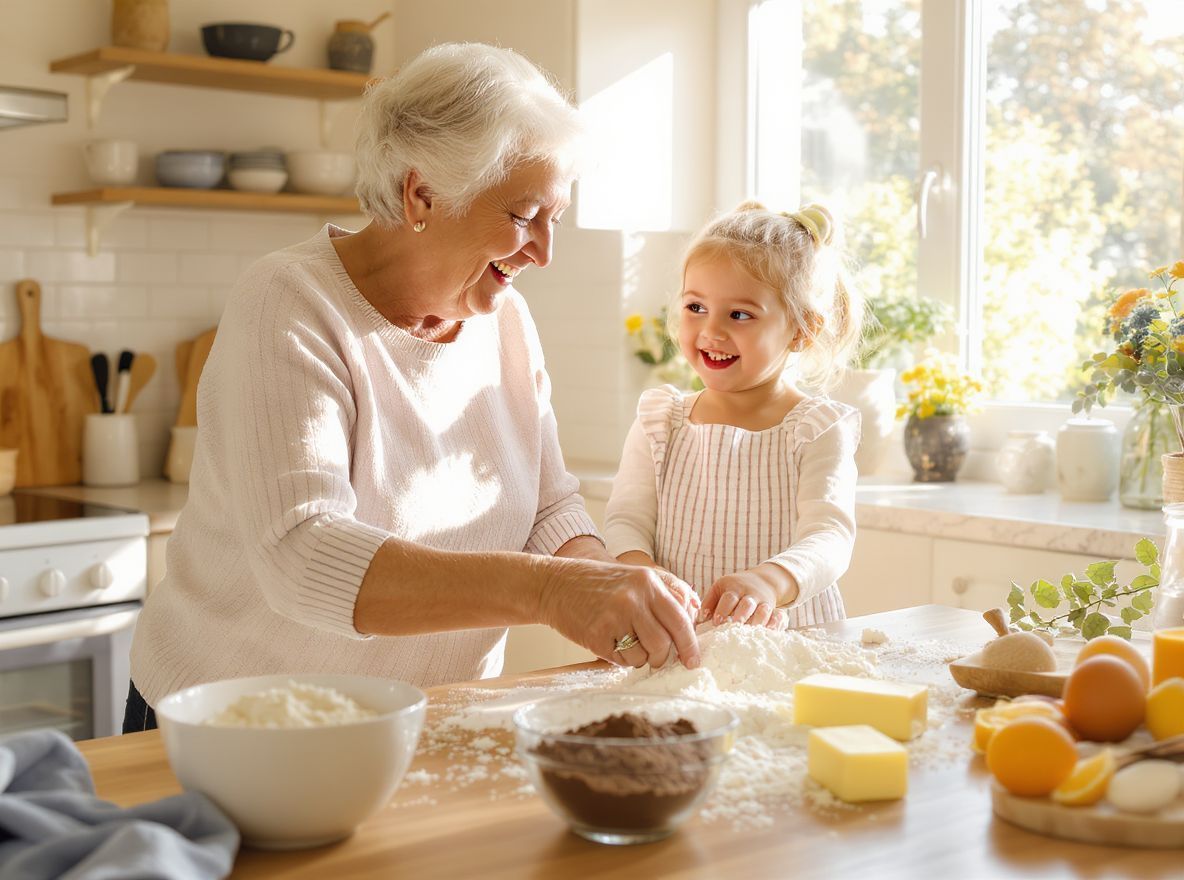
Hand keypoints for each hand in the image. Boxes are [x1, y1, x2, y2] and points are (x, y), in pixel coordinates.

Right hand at [537, 557, 700, 669]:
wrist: (554, 584)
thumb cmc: (598, 584)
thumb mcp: (634, 578)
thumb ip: (665, 596)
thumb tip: (693, 621)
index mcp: (647, 582)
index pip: (680, 620)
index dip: (690, 645)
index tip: (692, 660)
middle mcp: (633, 599)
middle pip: (664, 644)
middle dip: (663, 657)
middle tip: (656, 657)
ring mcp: (613, 618)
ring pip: (643, 656)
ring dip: (639, 658)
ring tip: (625, 642)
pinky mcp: (596, 636)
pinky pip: (621, 661)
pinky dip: (620, 658)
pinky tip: (609, 641)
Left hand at [701, 569, 787, 629]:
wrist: (763, 580)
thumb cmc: (734, 590)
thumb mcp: (720, 590)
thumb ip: (708, 603)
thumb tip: (698, 620)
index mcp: (732, 587)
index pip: (728, 598)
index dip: (722, 610)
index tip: (716, 622)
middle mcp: (749, 593)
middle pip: (746, 604)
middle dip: (740, 616)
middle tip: (734, 627)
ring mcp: (762, 601)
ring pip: (762, 610)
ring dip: (757, 621)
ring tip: (750, 632)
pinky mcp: (773, 609)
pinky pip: (777, 615)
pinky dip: (774, 623)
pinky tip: (770, 631)